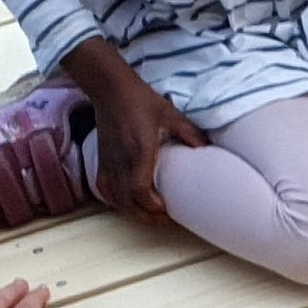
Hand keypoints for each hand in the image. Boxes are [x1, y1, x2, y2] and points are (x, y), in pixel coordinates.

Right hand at [68, 44, 198, 218]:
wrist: (110, 89)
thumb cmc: (141, 100)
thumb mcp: (171, 115)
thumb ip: (190, 133)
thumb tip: (206, 149)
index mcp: (139, 152)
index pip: (140, 191)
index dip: (153, 207)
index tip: (168, 210)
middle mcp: (121, 161)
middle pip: (129, 202)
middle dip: (147, 216)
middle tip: (165, 219)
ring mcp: (109, 162)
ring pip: (116, 199)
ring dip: (132, 211)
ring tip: (150, 214)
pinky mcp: (101, 159)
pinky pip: (104, 188)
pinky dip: (115, 201)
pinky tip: (126, 203)